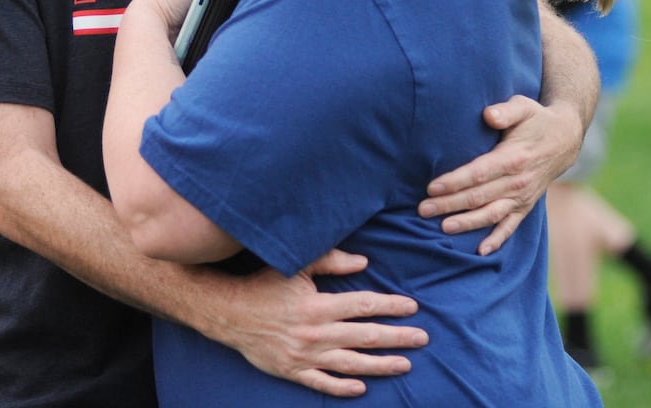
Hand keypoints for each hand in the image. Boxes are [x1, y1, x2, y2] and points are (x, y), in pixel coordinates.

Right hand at [215, 249, 426, 397]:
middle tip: (422, 339)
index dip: (390, 306)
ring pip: (351, 364)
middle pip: (364, 337)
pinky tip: (362, 388)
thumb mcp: (296, 266)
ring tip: (404, 365)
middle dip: (397, 338)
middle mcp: (315, 333)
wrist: (228, 313)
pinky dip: (343, 388)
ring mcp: (304, 356)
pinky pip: (322, 384)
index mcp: (318, 305)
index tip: (411, 307)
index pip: (364, 305)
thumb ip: (330, 261)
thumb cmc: (263, 285)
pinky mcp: (292, 371)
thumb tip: (363, 263)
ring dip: (380, 365)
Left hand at [418, 95, 580, 255]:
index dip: (455, 182)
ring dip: (467, 223)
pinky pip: (511, 226)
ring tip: (443, 228)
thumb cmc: (536, 120)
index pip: (479, 173)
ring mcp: (523, 197)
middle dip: (450, 204)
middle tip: (423, 210)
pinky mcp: (526, 206)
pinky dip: (497, 239)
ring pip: (491, 214)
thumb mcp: (524, 106)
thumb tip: (488, 115)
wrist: (565, 140)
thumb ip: (506, 110)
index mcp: (514, 158)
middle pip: (479, 197)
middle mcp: (518, 182)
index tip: (432, 187)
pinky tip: (480, 251)